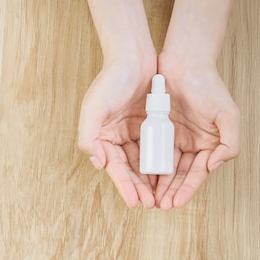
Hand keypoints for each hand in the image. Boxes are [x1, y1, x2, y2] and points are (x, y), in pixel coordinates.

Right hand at [78, 57, 157, 208]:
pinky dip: (163, 160)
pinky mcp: (150, 124)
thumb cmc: (111, 80)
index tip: (135, 202)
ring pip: (145, 161)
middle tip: (152, 204)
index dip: (124, 186)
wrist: (134, 55)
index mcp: (102, 137)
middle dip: (140, 188)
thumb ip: (88, 137)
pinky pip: (158, 146)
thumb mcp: (93, 108)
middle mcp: (117, 137)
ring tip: (162, 196)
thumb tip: (97, 163)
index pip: (114, 167)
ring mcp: (135, 131)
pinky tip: (171, 174)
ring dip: (152, 179)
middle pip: (130, 169)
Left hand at [154, 52, 240, 209]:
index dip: (186, 189)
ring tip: (147, 197)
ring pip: (162, 165)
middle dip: (169, 191)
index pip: (196, 173)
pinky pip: (148, 149)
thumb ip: (230, 142)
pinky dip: (144, 163)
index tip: (175, 203)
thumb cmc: (208, 85)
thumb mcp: (227, 114)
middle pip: (178, 174)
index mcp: (208, 143)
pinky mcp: (154, 127)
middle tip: (158, 205)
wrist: (184, 60)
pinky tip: (138, 176)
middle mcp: (190, 143)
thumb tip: (213, 167)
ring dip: (156, 182)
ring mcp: (171, 136)